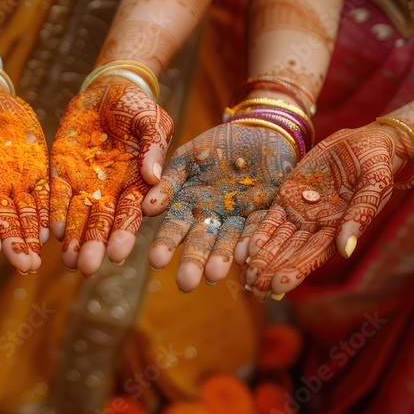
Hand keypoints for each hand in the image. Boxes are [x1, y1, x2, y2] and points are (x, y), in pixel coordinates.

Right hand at [0, 79, 48, 273]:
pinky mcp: (35, 170)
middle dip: (14, 243)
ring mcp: (16, 180)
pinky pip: (44, 195)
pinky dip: (48, 213)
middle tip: (24, 266)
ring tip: (38, 261)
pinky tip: (53, 232)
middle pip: (5, 219)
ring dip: (31, 237)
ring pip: (26, 214)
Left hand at [51, 79, 172, 274]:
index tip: (118, 254)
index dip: (124, 234)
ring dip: (73, 239)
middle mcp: (111, 191)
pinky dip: (55, 213)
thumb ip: (154, 146)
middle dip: (94, 245)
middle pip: (102, 223)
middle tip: (87, 267)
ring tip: (68, 261)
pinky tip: (51, 232)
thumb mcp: (152, 120)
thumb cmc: (137, 106)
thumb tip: (155, 177)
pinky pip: (57, 196)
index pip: (131, 214)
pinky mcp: (63, 171)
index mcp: (137, 183)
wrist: (108, 89)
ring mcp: (86, 183)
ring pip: (78, 217)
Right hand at [144, 124, 294, 290]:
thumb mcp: (188, 157)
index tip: (156, 262)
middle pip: (202, 241)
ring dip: (221, 258)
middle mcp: (213, 216)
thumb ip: (169, 181)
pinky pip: (258, 228)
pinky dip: (251, 242)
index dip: (166, 244)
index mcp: (189, 203)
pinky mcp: (266, 212)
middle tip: (186, 283)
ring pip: (229, 240)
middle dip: (194, 261)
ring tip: (214, 276)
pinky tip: (245, 256)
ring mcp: (239, 216)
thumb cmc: (217, 143)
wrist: (259, 130)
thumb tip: (147, 209)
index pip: (175, 227)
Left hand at [241, 124, 404, 300]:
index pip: (315, 255)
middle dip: (274, 270)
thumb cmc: (377, 166)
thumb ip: (359, 216)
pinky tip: (245, 248)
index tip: (280, 286)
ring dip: (263, 257)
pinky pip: (270, 218)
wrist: (364, 142)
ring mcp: (301, 213)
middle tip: (256, 288)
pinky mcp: (288, 198)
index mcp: (339, 229)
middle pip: (292, 253)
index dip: (297, 270)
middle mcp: (317, 226)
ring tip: (247, 276)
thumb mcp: (374, 186)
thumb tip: (346, 250)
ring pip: (278, 240)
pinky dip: (259, 233)